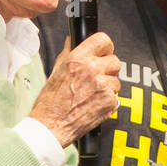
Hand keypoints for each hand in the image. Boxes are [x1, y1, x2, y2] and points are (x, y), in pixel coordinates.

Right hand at [28, 33, 120, 148]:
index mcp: (77, 59)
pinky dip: (108, 101)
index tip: (103, 53)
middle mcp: (92, 70)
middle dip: (108, 69)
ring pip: (116, 80)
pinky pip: (116, 96)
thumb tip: (71, 42)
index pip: (103, 40)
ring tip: (92, 94)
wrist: (51, 125)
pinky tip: (94, 104)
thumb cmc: (50, 102)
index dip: (105, 47)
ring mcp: (103, 86)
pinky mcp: (109, 102)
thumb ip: (67, 54)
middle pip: (115, 61)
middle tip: (98, 77)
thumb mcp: (55, 72)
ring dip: (108, 87)